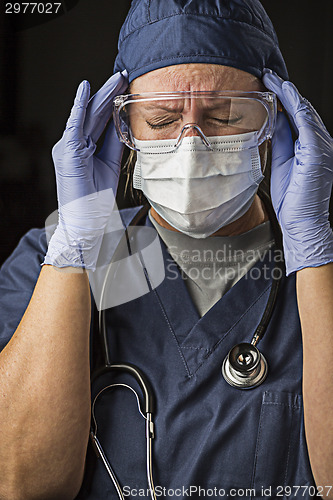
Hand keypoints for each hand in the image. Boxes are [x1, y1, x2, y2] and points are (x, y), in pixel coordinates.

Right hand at [44, 71, 127, 269]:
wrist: (86, 223)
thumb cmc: (96, 200)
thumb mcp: (111, 166)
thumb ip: (115, 145)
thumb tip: (124, 124)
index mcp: (84, 148)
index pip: (100, 120)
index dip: (112, 103)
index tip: (125, 87)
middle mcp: (74, 145)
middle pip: (94, 114)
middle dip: (109, 94)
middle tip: (124, 75)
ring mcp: (68, 148)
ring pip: (87, 115)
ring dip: (101, 95)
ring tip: (115, 79)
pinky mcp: (67, 152)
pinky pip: (75, 125)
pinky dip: (80, 107)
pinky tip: (85, 91)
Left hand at [262, 70, 332, 274]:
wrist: (301, 221)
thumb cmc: (293, 198)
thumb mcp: (281, 162)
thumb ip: (280, 140)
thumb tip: (272, 119)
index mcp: (310, 146)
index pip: (297, 116)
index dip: (283, 98)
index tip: (268, 84)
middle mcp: (320, 143)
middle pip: (302, 110)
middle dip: (285, 91)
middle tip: (267, 74)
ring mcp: (322, 147)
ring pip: (305, 112)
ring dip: (289, 93)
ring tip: (272, 78)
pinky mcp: (318, 153)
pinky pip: (307, 124)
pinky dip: (297, 107)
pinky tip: (286, 94)